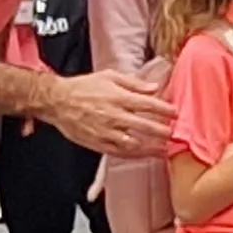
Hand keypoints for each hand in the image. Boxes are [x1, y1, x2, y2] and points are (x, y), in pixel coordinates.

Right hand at [46, 69, 172, 158]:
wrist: (58, 101)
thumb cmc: (84, 87)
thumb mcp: (109, 76)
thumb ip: (134, 83)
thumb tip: (154, 87)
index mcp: (118, 97)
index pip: (147, 104)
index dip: (164, 110)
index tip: (175, 113)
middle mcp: (113, 116)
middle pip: (144, 126)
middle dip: (162, 131)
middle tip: (173, 134)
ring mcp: (105, 132)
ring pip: (134, 144)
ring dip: (151, 148)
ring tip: (164, 150)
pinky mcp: (98, 143)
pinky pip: (119, 153)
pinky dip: (134, 155)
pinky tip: (144, 155)